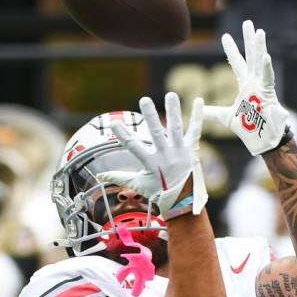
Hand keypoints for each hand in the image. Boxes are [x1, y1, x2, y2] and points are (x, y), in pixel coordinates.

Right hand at [97, 92, 207, 216]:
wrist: (183, 201)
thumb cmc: (158, 192)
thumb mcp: (138, 184)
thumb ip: (118, 177)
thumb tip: (99, 175)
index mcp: (151, 163)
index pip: (133, 147)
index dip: (123, 135)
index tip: (114, 124)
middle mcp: (165, 155)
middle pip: (156, 133)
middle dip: (150, 116)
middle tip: (145, 99)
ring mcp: (179, 151)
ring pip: (176, 128)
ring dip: (173, 111)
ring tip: (171, 94)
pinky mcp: (191, 149)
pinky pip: (195, 131)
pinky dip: (197, 116)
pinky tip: (198, 100)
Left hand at [204, 20, 288, 155]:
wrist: (261, 141)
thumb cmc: (248, 129)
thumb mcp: (224, 117)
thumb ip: (211, 111)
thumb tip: (196, 109)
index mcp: (245, 86)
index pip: (237, 63)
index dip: (231, 50)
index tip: (225, 36)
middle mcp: (254, 83)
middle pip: (250, 56)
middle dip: (249, 40)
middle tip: (248, 23)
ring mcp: (262, 87)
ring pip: (259, 63)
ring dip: (259, 47)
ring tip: (258, 31)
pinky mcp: (268, 95)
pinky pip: (267, 79)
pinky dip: (265, 68)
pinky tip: (265, 55)